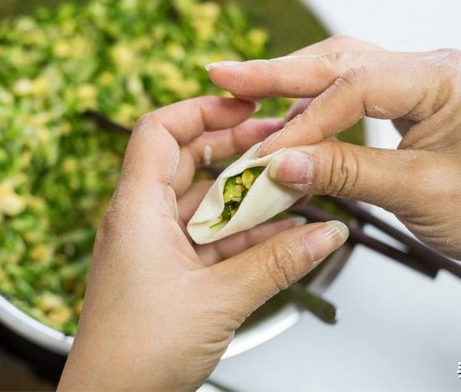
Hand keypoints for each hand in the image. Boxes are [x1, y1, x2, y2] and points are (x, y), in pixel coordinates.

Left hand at [58, 96, 347, 390]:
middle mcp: (142, 220)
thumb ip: (278, 264)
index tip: (245, 105)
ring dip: (248, 198)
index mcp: (137, 210)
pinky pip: (212, 239)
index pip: (160, 130)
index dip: (202, 110)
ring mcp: (156, 247)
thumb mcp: (220, 300)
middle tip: (279, 145)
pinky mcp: (170, 272)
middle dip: (236, 151)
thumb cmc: (135, 355)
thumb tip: (325, 234)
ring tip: (293, 190)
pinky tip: (283, 237)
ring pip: (206, 203)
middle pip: (188, 161)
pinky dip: (245, 234)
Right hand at [207, 36, 460, 324]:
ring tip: (243, 92)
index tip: (265, 152)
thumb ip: (344, 173)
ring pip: (342, 71)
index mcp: (447, 79)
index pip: (355, 87)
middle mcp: (433, 68)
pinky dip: (315, 108)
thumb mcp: (415, 194)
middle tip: (224, 75)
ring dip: (292, 87)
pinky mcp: (410, 100)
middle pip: (341, 61)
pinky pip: (353, 94)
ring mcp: (420, 81)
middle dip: (279, 72)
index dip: (303, 121)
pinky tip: (286, 120)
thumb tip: (280, 164)